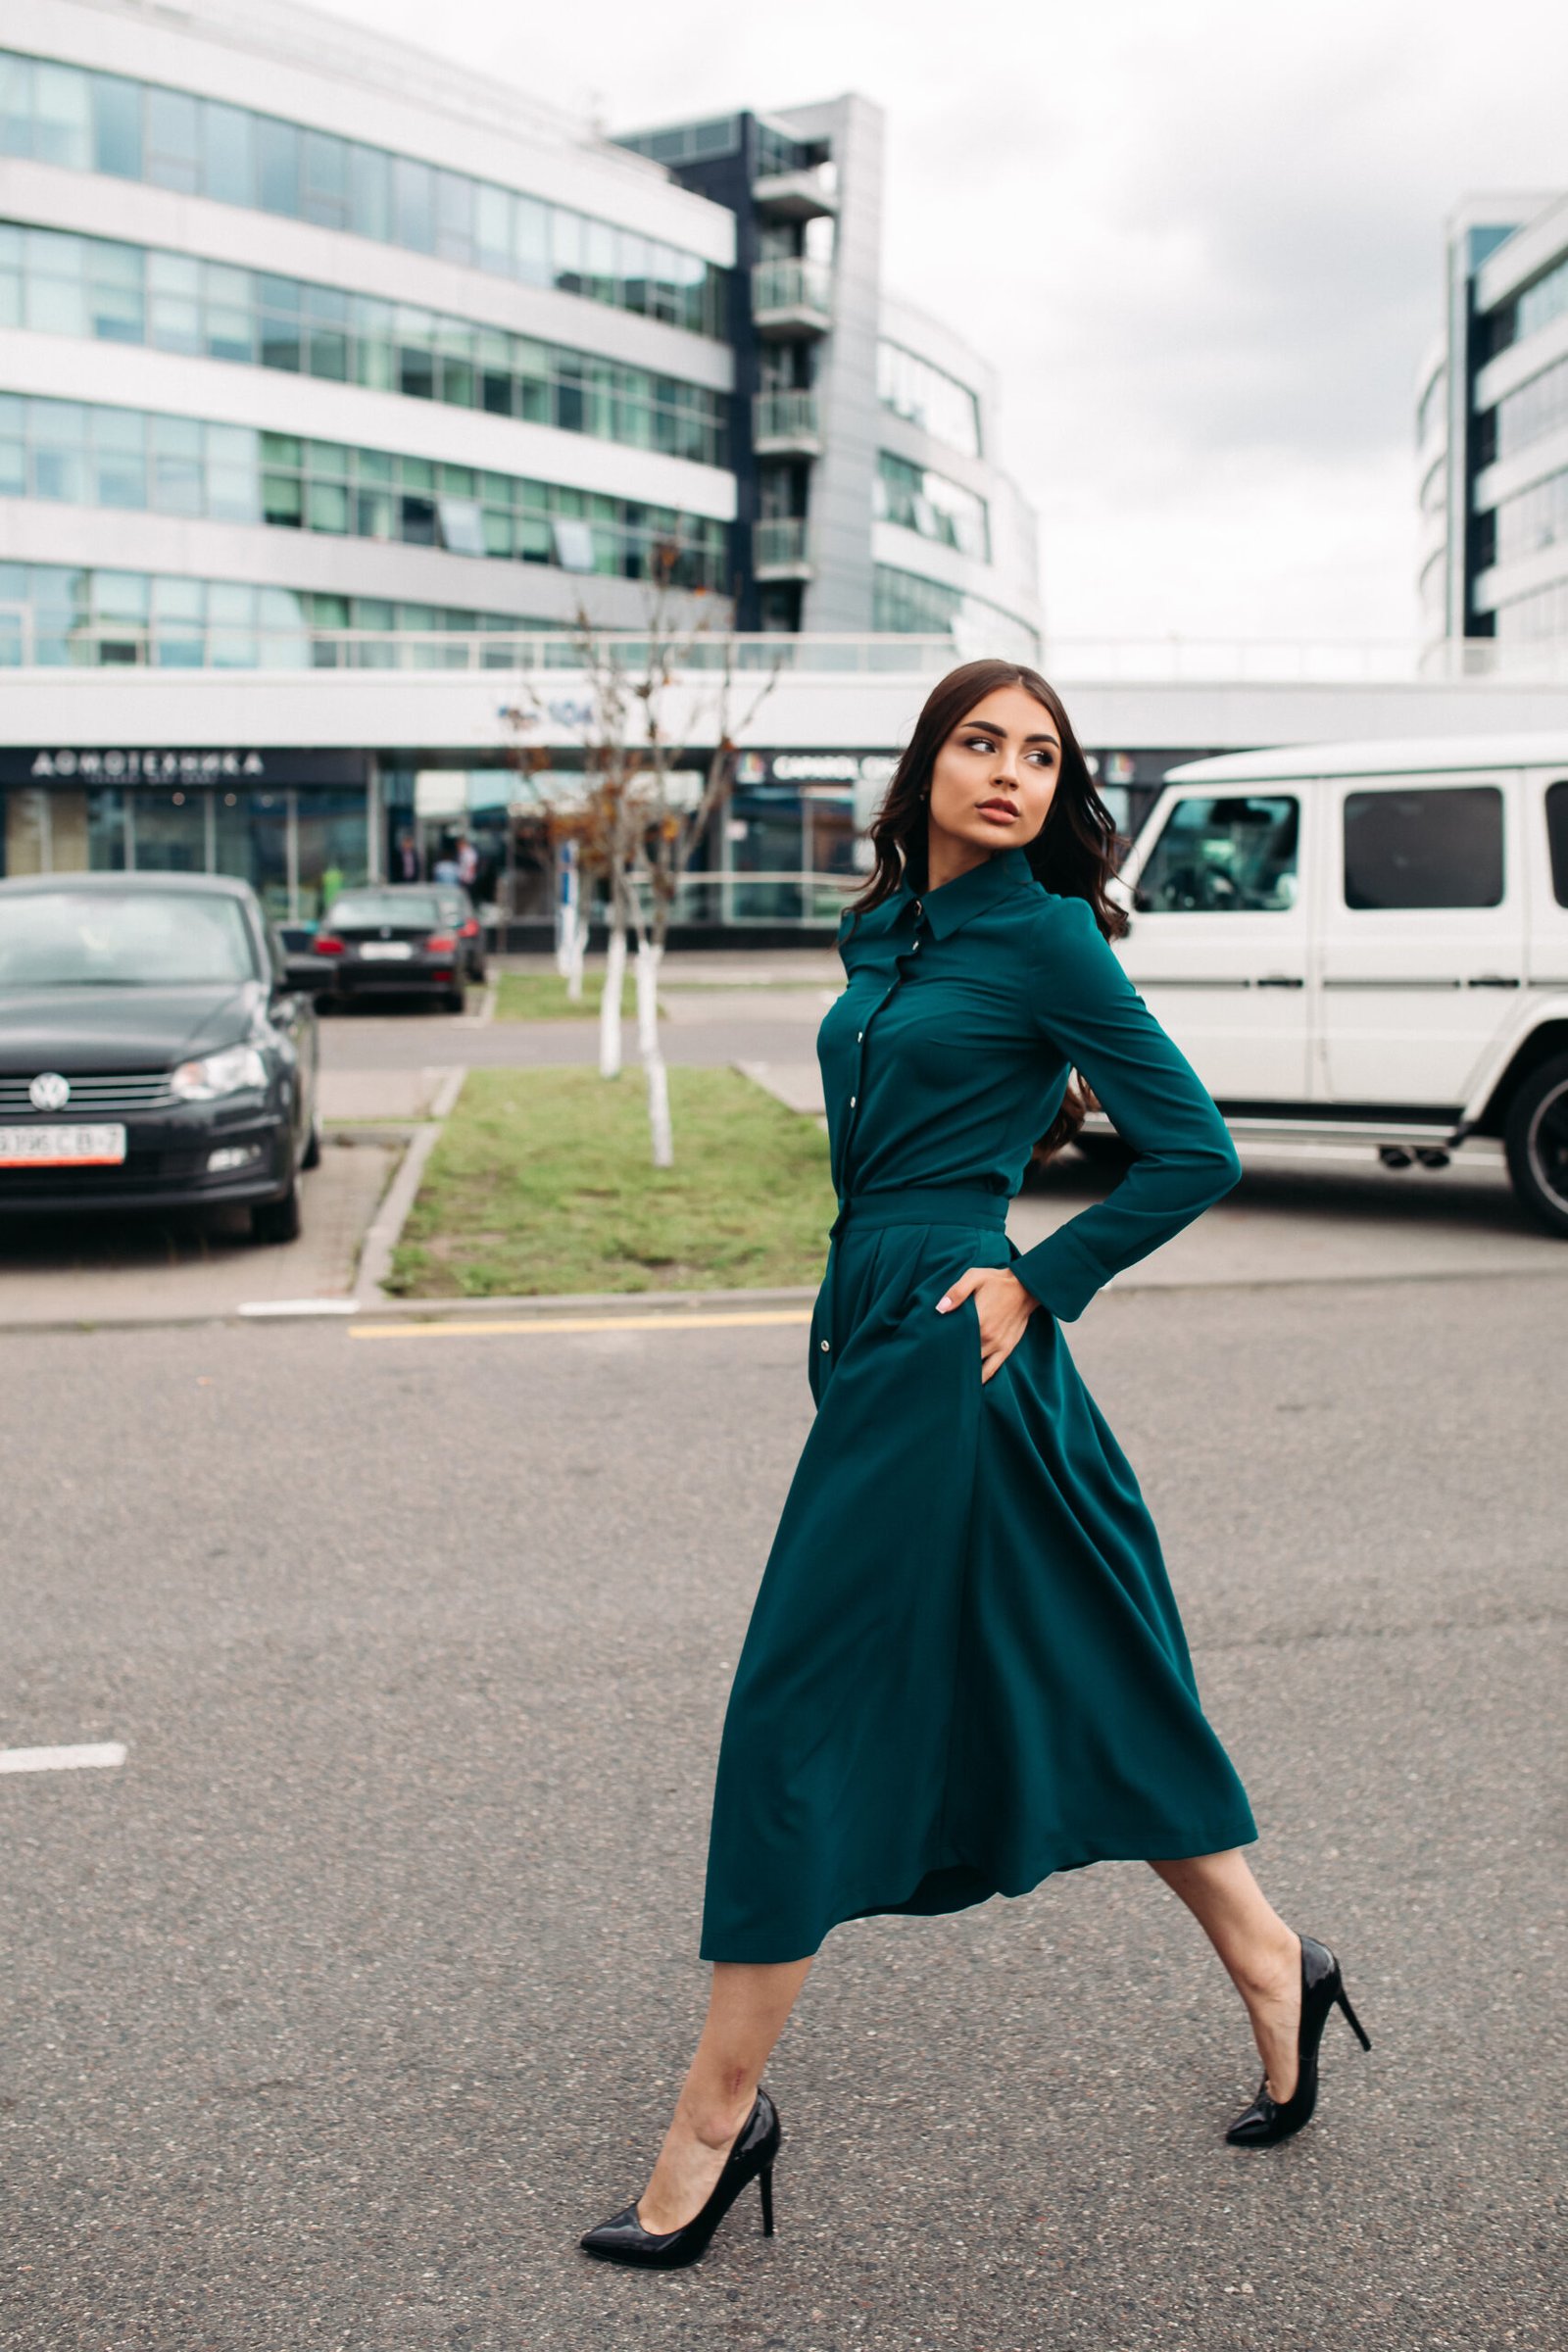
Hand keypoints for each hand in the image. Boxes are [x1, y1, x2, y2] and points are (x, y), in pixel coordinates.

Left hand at [935, 1266, 1039, 1383]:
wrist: (1026, 1287)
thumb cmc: (998, 1281)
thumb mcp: (975, 1277)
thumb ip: (957, 1292)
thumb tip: (940, 1309)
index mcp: (977, 1320)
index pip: (953, 1340)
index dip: (940, 1347)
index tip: (927, 1353)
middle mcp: (987, 1337)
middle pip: (962, 1356)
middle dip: (948, 1362)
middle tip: (933, 1369)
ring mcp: (997, 1346)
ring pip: (975, 1367)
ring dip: (963, 1372)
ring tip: (947, 1379)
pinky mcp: (1006, 1349)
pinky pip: (991, 1371)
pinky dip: (980, 1379)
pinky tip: (969, 1385)